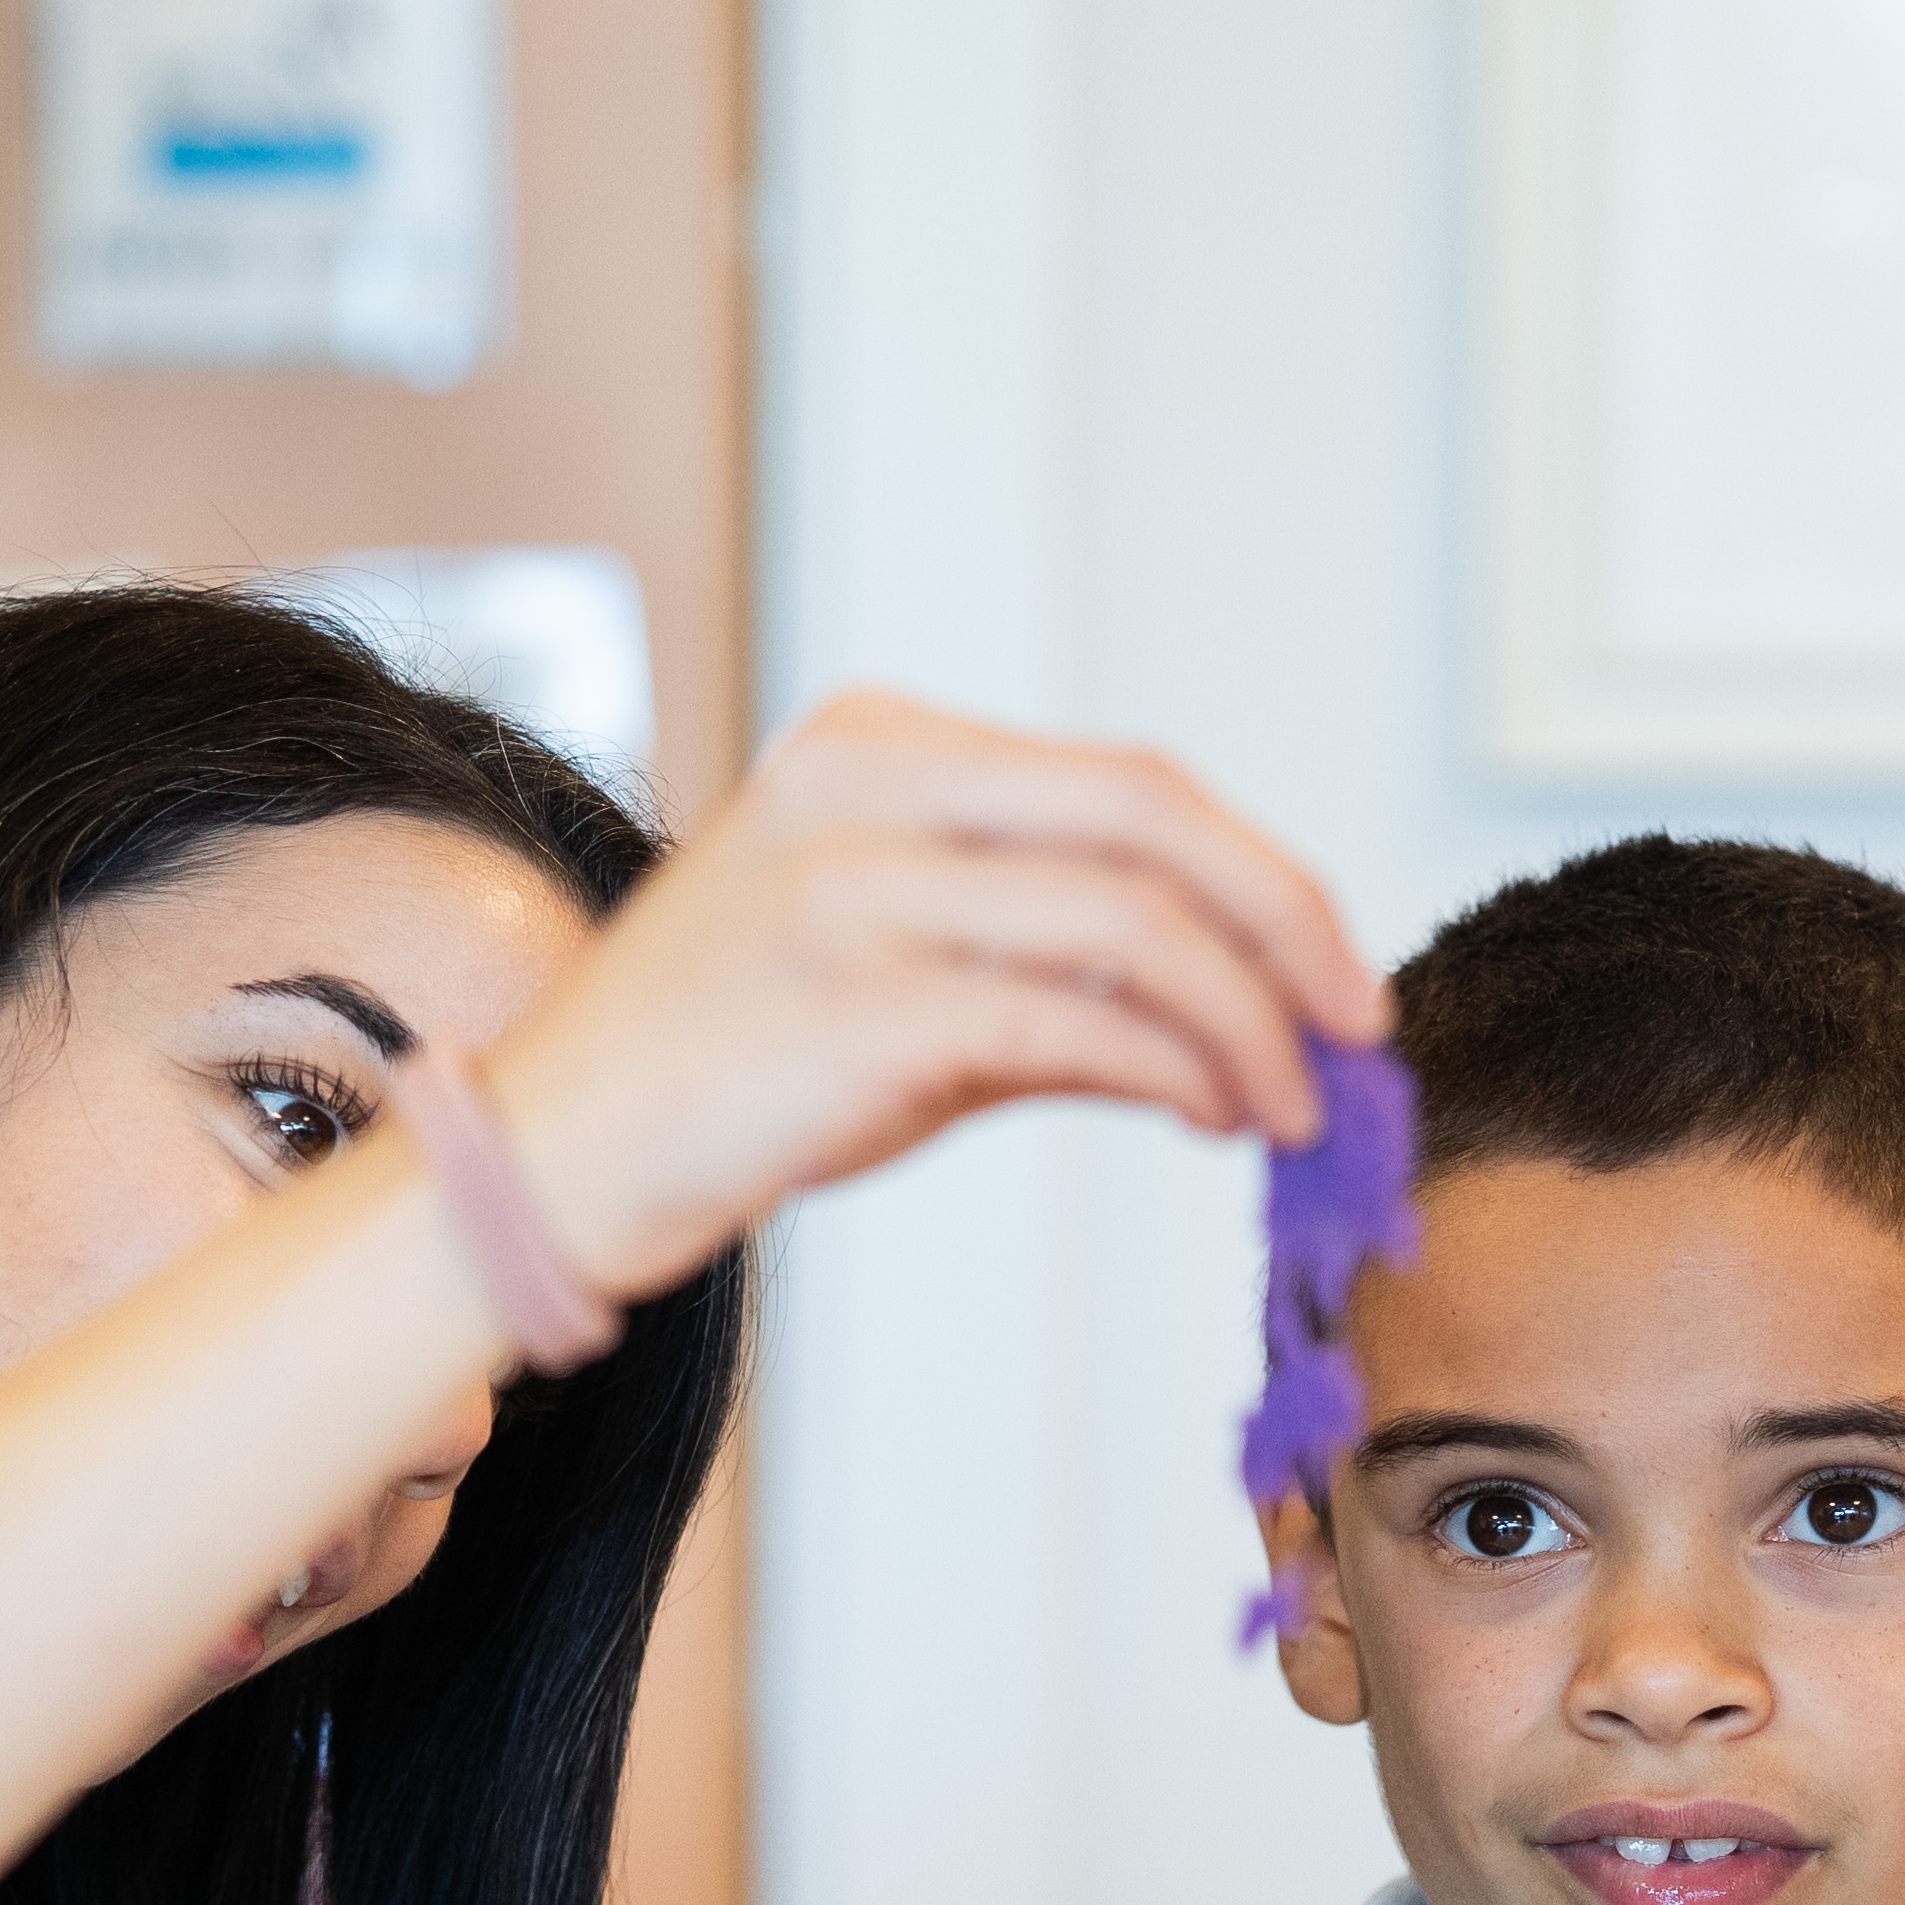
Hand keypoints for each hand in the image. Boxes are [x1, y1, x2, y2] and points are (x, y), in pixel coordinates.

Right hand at [485, 692, 1389, 1300]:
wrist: (545, 1161)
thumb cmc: (719, 1075)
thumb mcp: (891, 969)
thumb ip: (1048, 960)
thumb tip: (1234, 1016)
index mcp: (880, 743)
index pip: (1125, 781)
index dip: (1257, 873)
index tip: (1329, 969)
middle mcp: (865, 787)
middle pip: (1152, 814)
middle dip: (1288, 923)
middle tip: (1359, 1026)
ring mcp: (852, 891)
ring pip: (1131, 923)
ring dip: (1248, 1024)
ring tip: (1289, 1107)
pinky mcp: (851, 1010)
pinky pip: (1071, 1024)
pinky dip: (1173, 1071)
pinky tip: (1208, 1117)